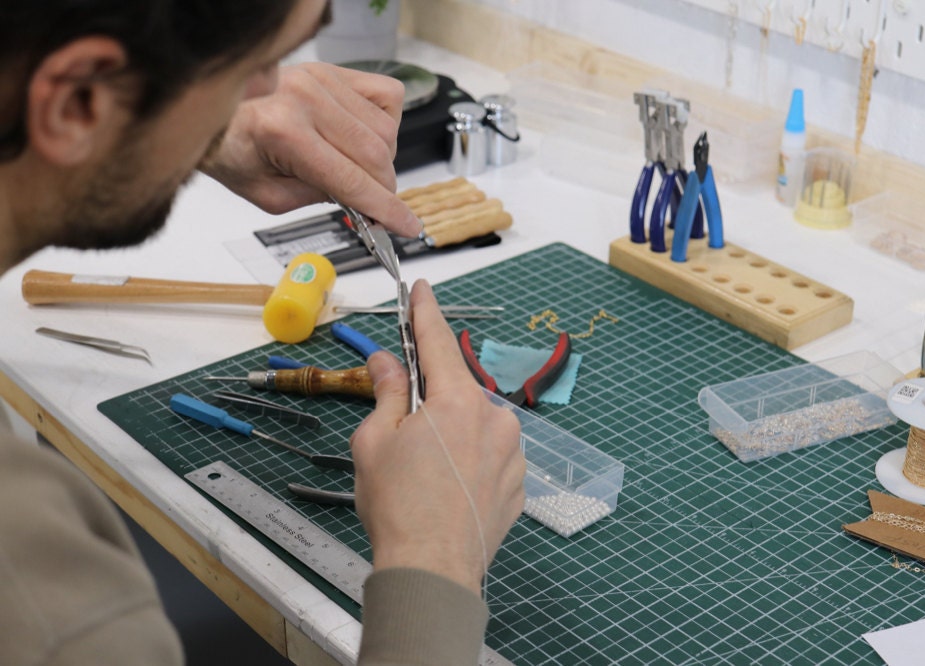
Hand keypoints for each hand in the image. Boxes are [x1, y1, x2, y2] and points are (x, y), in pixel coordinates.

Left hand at [201, 62, 421, 236]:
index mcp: (284, 133)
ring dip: (381, 159)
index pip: (353, 180)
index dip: (386, 208)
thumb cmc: (232, 150)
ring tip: (354, 167)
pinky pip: (386, 97)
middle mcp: (306, 99)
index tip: (408, 225)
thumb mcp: (269, 195)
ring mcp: (322, 79)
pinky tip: (361, 136)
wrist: (214, 110)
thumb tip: (365, 202)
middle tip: (372, 204)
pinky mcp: (331, 71)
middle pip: (377, 156)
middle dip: (382, 189)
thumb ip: (320, 199)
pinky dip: (385, 123)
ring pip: (386, 131)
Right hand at [350, 280, 524, 594]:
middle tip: (402, 432)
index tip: (423, 289)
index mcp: (458, 401)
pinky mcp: (519, 483)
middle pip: (456, 390)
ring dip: (451, 434)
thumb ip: (387, 391)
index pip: (438, 342)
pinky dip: (470, 461)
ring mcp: (513, 452)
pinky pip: (491, 456)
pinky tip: (446, 489)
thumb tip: (387, 360)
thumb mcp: (375, 440)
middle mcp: (495, 419)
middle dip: (429, 400)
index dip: (426, 312)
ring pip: (474, 425)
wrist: (432, 569)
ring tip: (423, 474)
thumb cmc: (398, 506)